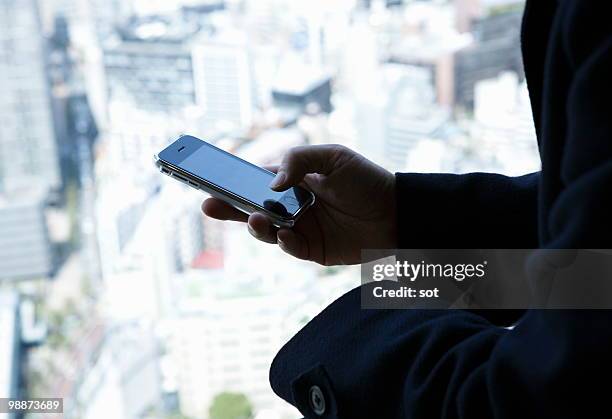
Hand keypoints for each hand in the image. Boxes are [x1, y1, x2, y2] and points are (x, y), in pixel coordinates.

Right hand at [202, 144, 395, 264]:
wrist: (398, 213)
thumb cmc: (366, 180)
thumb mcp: (333, 157)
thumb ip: (299, 161)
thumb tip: (270, 182)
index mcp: (295, 181)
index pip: (257, 180)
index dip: (234, 181)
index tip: (210, 179)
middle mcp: (293, 205)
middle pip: (253, 207)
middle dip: (230, 207)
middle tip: (209, 205)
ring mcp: (302, 228)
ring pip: (268, 231)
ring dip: (257, 226)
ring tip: (256, 219)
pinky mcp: (314, 250)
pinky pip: (291, 249)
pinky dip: (284, 243)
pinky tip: (285, 236)